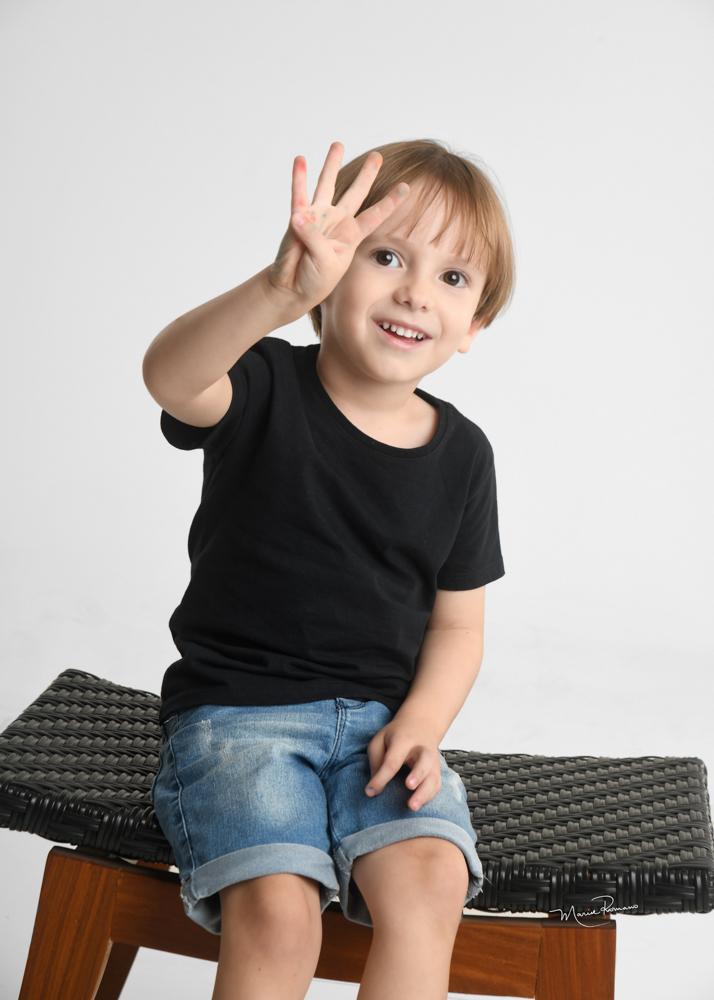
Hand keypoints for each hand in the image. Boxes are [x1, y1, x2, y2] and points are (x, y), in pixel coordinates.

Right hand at [267, 140, 408, 313]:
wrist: (292, 287)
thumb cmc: (315, 280)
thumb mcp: (325, 262)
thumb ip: (315, 238)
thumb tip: (300, 215)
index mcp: (352, 235)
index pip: (375, 215)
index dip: (390, 202)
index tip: (406, 187)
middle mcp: (337, 221)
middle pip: (356, 192)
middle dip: (366, 174)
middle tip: (377, 156)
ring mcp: (318, 217)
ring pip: (327, 185)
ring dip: (332, 164)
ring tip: (338, 144)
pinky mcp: (298, 217)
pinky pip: (299, 194)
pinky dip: (299, 177)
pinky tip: (301, 159)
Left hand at [364, 718, 441, 811]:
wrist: (421, 725)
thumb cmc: (397, 735)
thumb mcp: (380, 740)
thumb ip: (376, 760)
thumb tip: (374, 787)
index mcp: (404, 739)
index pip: (393, 759)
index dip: (381, 777)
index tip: (370, 791)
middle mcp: (422, 750)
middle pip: (424, 761)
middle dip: (418, 774)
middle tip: (409, 786)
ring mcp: (432, 761)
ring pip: (433, 777)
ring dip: (424, 793)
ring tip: (412, 806)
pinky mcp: (437, 771)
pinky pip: (436, 786)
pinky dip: (429, 797)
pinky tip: (418, 805)